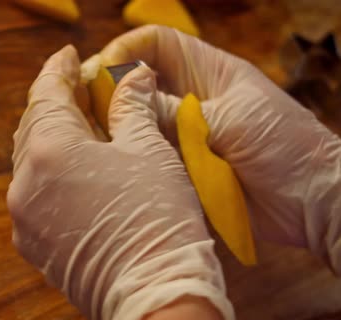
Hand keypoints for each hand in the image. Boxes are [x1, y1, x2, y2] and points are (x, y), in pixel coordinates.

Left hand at [8, 45, 234, 319]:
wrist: (155, 296)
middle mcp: (25, 181)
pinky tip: (73, 171)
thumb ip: (131, 106)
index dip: (59, 70)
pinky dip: (49, 173)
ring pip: (30, 161)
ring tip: (79, 128)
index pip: (47, 94)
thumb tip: (132, 77)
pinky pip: (33, 194)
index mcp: (50, 150)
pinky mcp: (31, 243)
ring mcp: (23, 216)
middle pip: (33, 126)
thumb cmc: (157, 218)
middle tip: (78, 89)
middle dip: (54, 103)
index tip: (69, 55)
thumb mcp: (149, 150)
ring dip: (51, 139)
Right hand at [99, 25, 340, 271]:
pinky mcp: (179, 167)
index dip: (127, 50)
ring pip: (136, 121)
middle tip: (83, 105)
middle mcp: (188, 100)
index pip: (156, 44)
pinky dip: (127, 157)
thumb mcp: (228, 119)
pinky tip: (108, 163)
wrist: (311, 201)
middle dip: (110, 88)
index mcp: (206, 73)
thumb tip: (122, 106)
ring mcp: (181, 135)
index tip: (103, 70)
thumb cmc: (284, 146)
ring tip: (89, 135)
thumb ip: (173, 113)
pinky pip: (146, 156)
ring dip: (114, 125)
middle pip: (137, 81)